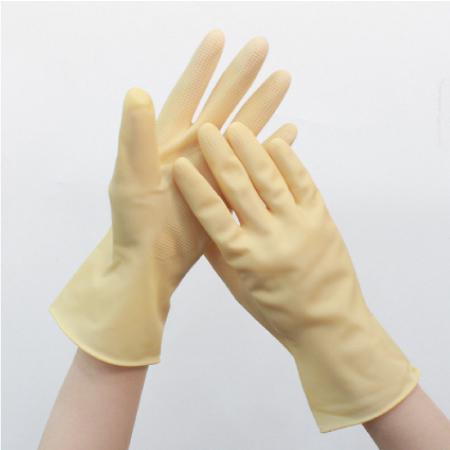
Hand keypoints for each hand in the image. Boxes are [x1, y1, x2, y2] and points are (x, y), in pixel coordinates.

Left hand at [50, 31, 295, 365]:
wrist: (152, 261)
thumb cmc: (135, 222)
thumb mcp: (130, 179)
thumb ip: (135, 137)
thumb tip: (138, 92)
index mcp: (166, 140)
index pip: (187, 93)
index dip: (202, 65)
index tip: (220, 36)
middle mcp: (191, 148)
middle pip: (221, 103)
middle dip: (241, 75)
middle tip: (263, 48)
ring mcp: (211, 168)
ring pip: (242, 128)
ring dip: (262, 105)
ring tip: (283, 80)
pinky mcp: (226, 188)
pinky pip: (252, 161)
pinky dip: (269, 145)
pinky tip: (287, 131)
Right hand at [173, 122, 418, 431]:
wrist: (329, 325)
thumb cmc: (279, 311)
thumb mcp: (240, 287)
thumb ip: (220, 253)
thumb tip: (200, 221)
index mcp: (245, 257)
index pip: (212, 214)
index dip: (195, 187)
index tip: (179, 163)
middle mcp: (271, 237)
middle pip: (239, 187)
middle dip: (219, 155)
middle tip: (206, 129)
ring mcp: (299, 225)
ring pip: (270, 178)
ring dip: (251, 148)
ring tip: (236, 126)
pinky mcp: (322, 219)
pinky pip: (303, 182)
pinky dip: (289, 160)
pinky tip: (276, 140)